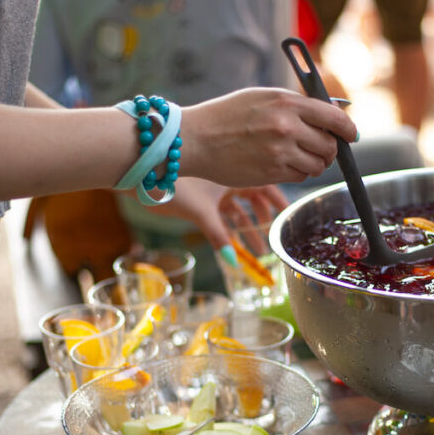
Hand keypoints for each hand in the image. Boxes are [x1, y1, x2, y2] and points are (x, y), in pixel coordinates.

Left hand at [143, 177, 288, 252]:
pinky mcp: (202, 196)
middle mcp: (228, 177)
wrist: (145, 176)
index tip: (288, 216)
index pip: (266, 185)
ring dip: (248, 228)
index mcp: (235, 171)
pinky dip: (231, 227)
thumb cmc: (176, 185)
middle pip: (254, 199)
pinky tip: (237, 245)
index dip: (278, 201)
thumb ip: (219, 237)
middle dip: (264, 220)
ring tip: (258, 250)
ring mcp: (214, 187)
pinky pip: (224, 212)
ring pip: (239, 208)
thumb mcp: (202, 213)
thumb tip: (234, 263)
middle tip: (272, 238)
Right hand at [179, 88, 356, 186]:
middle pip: (330, 145)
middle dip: (330, 150)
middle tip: (320, 149)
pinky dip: (297, 173)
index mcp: (287, 102)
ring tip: (297, 156)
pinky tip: (280, 164)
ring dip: (313, 164)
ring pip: (317, 165)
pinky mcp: (271, 172)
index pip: (334, 117)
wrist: (196, 138)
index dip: (348, 129)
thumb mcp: (262, 97)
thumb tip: (331, 113)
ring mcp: (279, 151)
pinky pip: (299, 177)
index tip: (351, 135)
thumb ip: (295, 104)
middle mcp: (287, 127)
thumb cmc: (227, 115)